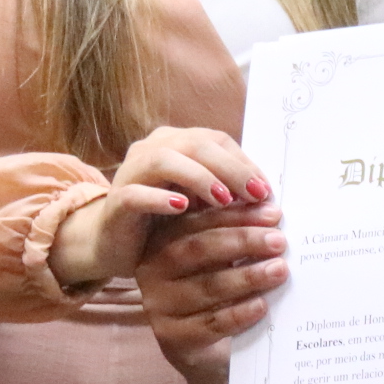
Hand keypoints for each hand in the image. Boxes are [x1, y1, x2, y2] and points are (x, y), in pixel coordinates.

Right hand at [48, 126, 268, 290]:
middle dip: (230, 169)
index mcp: (177, 143)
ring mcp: (131, 172)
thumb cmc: (165, 221)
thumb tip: (267, 196)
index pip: (216, 140)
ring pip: (164, 160)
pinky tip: (182, 208)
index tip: (266, 190)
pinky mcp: (116, 199)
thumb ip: (227, 192)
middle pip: (195, 145)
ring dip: (199, 178)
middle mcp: (152, 149)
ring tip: (224, 200)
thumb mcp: (201, 204)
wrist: (116, 242)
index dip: (243, 162)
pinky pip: (135, 193)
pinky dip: (159, 198)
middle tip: (255, 194)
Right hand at [138, 197, 289, 365]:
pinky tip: (262, 306)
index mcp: (162, 240)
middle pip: (199, 250)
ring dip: (247, 276)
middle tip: (279, 241)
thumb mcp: (221, 260)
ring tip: (279, 270)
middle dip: (243, 242)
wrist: (202, 347)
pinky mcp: (173, 337)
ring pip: (207, 286)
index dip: (237, 216)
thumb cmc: (216, 291)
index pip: (200, 222)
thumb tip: (271, 210)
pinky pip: (211, 322)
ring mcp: (160, 305)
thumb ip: (236, 234)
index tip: (273, 214)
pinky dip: (239, 313)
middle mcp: (153, 270)